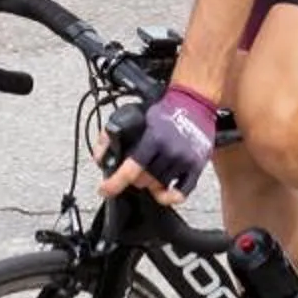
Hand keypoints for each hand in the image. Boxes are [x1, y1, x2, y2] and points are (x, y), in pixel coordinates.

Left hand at [97, 83, 218, 204]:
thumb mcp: (133, 114)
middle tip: (133, 171)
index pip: (131, 170)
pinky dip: (170, 197)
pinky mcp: (197, 166)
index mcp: (154, 138)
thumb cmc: (163, 109)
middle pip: (144, 181)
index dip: (115, 183)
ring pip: (159, 186)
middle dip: (134, 179)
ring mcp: (185, 160)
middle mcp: (171, 151)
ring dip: (150, 184)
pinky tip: (163, 193)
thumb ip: (111, 135)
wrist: (193, 101)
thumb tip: (100, 157)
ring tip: (148, 174)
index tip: (105, 190)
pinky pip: (182, 192)